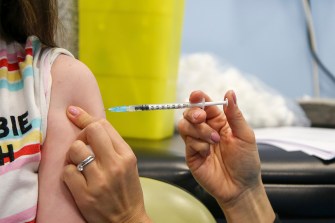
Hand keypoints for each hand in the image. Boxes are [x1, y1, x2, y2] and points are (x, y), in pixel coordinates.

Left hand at [62, 106, 150, 222]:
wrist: (127, 220)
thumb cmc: (127, 191)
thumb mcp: (128, 164)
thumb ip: (113, 145)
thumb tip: (91, 125)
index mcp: (126, 155)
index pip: (104, 126)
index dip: (86, 117)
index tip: (73, 111)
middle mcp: (114, 164)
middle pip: (90, 132)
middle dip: (80, 134)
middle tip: (81, 144)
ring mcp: (99, 180)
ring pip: (75, 149)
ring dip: (73, 154)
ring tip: (79, 163)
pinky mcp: (85, 194)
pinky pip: (67, 171)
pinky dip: (69, 172)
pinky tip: (76, 178)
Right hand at [178, 90, 274, 221]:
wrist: (240, 187)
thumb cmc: (246, 162)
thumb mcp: (245, 135)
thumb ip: (235, 114)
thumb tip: (230, 93)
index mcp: (220, 121)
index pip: (205, 104)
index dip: (198, 98)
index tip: (197, 96)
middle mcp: (206, 129)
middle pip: (190, 113)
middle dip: (194, 113)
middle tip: (202, 119)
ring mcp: (197, 142)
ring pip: (184, 125)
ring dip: (199, 130)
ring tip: (214, 141)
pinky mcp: (191, 154)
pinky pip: (187, 142)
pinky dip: (198, 144)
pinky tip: (208, 153)